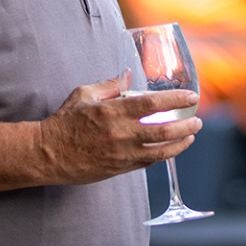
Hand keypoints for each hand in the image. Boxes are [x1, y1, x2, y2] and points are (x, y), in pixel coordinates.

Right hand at [39, 74, 201, 184]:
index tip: (191, 97)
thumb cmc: (65, 121)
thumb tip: (129, 75)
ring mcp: (122, 154)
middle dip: (186, 125)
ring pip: (161, 151)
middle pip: (164, 130)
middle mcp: (121, 134)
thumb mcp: (84, 94)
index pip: (153, 104)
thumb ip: (110, 85)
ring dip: (180, 143)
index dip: (176, 100)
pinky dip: (162, 155)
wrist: (48, 154)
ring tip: (191, 135)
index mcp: (113, 112)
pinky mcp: (120, 169)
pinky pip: (148, 162)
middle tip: (197, 120)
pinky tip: (171, 148)